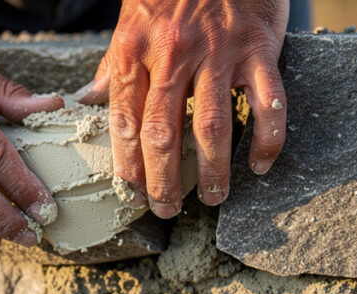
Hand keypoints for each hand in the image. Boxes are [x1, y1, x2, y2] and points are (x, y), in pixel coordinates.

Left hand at [76, 0, 288, 216]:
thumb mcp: (130, 20)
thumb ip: (113, 64)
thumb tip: (88, 101)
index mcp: (136, 49)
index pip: (124, 119)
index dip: (126, 163)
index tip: (130, 192)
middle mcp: (174, 54)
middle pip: (163, 132)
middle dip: (161, 180)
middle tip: (164, 209)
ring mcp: (219, 53)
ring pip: (211, 126)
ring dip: (211, 171)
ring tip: (212, 199)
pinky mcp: (259, 49)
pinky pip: (268, 104)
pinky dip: (267, 140)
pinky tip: (261, 165)